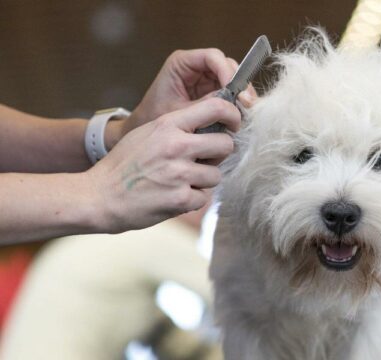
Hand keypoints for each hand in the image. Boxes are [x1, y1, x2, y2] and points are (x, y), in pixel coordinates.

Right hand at [87, 98, 239, 232]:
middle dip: (218, 155)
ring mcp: (179, 173)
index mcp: (168, 125)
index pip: (215, 107)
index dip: (231, 115)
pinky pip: (204, 197)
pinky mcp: (180, 198)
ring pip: (216, 175)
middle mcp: (176, 146)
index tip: (232, 124)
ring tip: (180, 181)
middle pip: (225, 144)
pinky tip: (172, 195)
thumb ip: (178, 127)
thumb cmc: (124, 165)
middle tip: (203, 160)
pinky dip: (192, 199)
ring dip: (203, 180)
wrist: (98, 196)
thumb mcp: (147, 133)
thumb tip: (214, 125)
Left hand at [105, 48, 258, 147]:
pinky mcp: (214, 92)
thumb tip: (232, 105)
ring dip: (242, 94)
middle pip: (228, 66)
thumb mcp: (179, 112)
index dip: (227, 71)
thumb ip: (204, 106)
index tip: (234, 91)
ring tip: (247, 112)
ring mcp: (207, 79)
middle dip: (240, 84)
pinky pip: (232, 93)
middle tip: (247, 104)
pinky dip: (239, 103)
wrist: (147, 132)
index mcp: (182, 63)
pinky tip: (242, 115)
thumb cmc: (155, 118)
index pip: (212, 57)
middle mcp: (197, 67)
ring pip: (234, 79)